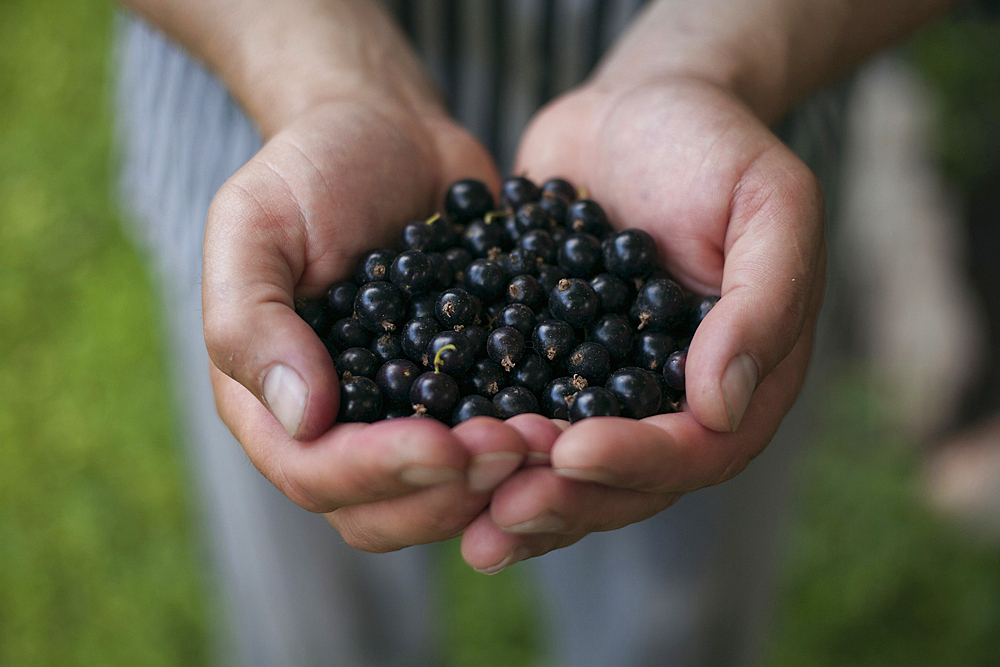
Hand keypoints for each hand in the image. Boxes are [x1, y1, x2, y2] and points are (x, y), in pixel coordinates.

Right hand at [203, 97, 529, 550]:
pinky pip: (493, 442)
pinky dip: (533, 444)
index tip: (441, 444)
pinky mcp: (466, 394)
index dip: (378, 472)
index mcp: (272, 404)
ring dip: (500, 483)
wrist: (389, 134)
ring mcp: (406, 418)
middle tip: (515, 447)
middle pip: (385, 508)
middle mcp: (339, 428)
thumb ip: (250, 321)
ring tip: (551, 439)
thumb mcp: (253, 227)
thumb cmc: (309, 171)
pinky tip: (573, 419)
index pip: (315, 473)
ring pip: (446, 493)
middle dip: (450, 491)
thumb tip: (301, 418)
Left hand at [461, 75, 824, 570]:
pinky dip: (488, 447)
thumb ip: (762, 302)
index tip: (572, 448)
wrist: (638, 107)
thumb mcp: (769, 203)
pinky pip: (521, 416)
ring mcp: (609, 387)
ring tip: (470, 522)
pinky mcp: (551, 364)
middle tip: (500, 514)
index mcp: (742, 377)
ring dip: (522, 493)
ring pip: (569, 466)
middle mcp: (675, 399)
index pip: (698, 447)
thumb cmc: (714, 144)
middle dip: (566, 499)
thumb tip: (723, 405)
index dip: (637, 460)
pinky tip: (439, 466)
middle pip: (627, 480)